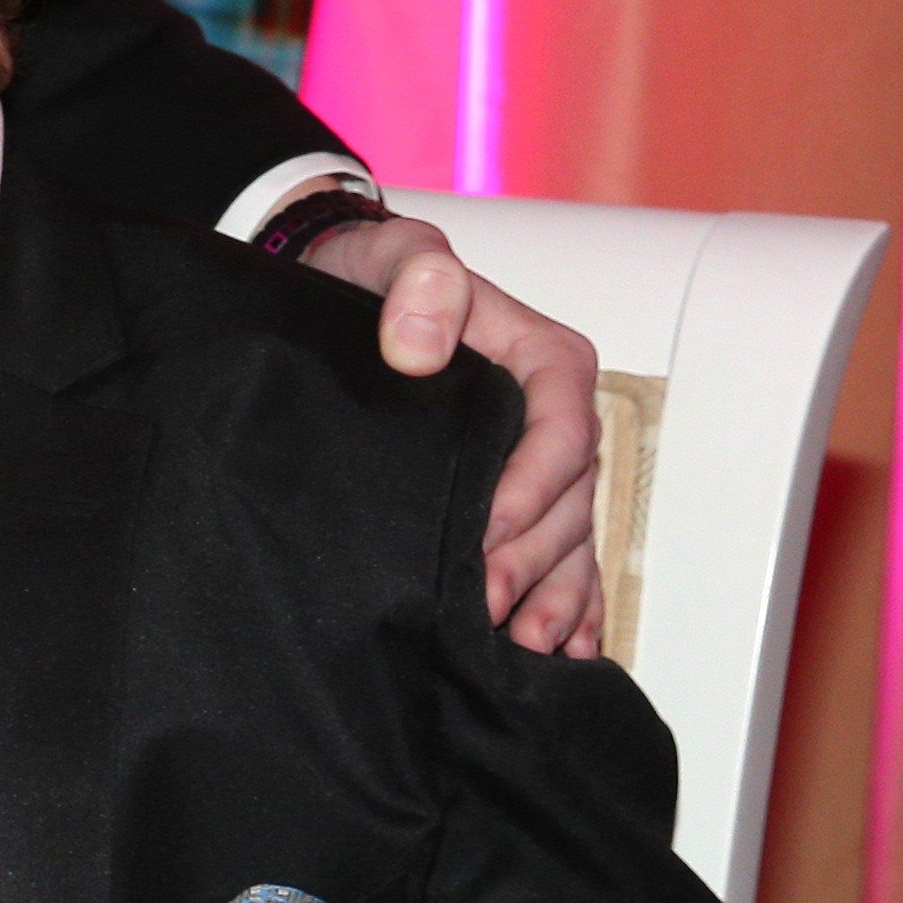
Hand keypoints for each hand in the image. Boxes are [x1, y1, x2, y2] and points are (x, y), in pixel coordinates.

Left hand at [299, 216, 607, 656]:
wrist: (334, 294)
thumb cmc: (366, 274)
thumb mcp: (387, 253)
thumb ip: (417, 276)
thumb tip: (419, 344)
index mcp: (541, 357)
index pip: (560, 428)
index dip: (533, 485)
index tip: (487, 531)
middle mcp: (549, 414)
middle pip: (568, 497)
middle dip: (535, 557)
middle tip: (489, 606)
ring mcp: (534, 461)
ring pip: (567, 536)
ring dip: (556, 594)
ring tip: (528, 646)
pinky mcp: (512, 494)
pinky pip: (559, 554)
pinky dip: (567, 600)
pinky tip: (560, 649)